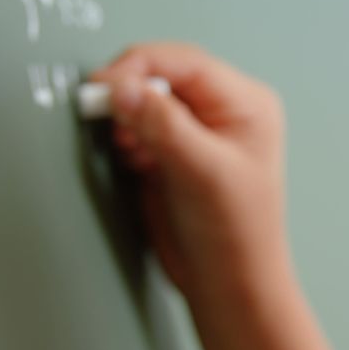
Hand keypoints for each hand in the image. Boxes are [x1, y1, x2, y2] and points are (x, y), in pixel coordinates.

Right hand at [91, 43, 290, 301]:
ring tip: (133, 152)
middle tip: (102, 113)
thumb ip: (163, 126)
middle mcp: (222, 113)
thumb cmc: (237, 235)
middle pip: (162, 77)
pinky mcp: (171, 157)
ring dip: (126, 120)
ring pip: (145, 103)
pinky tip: (135, 163)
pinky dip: (126, 141)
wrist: (227, 286)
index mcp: (246, 104)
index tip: (103, 87)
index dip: (140, 67)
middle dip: (130, 95)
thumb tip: (124, 88)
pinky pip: (137, 131)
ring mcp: (195, 135)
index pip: (185, 63)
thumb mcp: (203, 173)